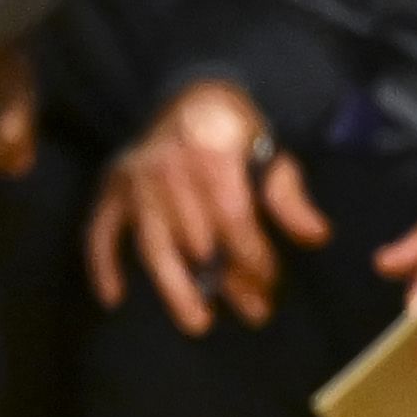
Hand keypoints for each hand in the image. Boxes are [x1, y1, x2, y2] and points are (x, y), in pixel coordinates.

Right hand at [94, 75, 319, 326]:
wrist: (188, 93)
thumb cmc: (236, 128)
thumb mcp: (271, 150)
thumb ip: (288, 194)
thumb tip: (315, 236)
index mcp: (210, 153)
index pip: (234, 219)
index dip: (255, 255)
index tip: (272, 281)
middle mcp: (166, 169)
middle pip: (198, 241)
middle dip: (230, 281)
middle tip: (255, 312)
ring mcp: (134, 182)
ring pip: (153, 246)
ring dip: (175, 288)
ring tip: (199, 323)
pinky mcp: (111, 189)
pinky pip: (100, 230)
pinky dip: (102, 263)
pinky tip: (113, 297)